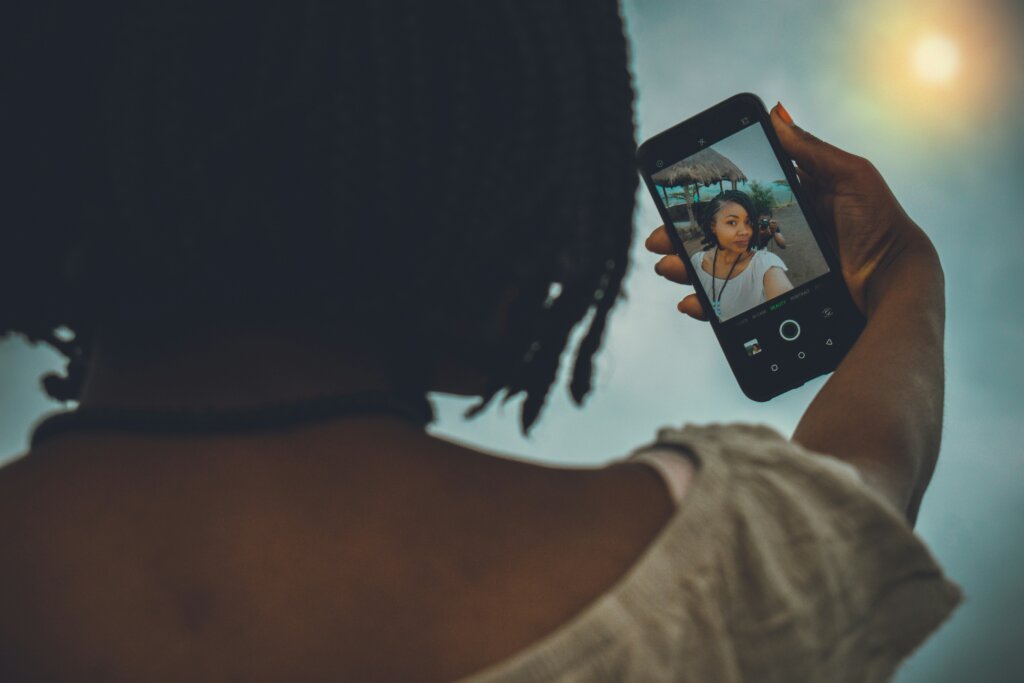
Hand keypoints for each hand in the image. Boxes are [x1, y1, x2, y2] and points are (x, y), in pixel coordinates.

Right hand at [646, 103, 936, 316]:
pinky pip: (732, 308)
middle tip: (657, 242)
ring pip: (716, 271)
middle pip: (715, 239)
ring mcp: (772, 274)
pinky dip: (706, 306)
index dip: (703, 204)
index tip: (673, 202)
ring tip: (667, 268)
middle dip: (680, 239)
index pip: (733, 203)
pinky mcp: (774, 306)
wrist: (893, 283)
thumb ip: (810, 150)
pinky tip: (690, 302)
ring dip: (685, 270)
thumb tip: (775, 115)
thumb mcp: (850, 176)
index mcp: (786, 207)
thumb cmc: (879, 225)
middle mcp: (774, 240)